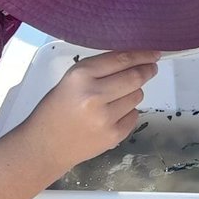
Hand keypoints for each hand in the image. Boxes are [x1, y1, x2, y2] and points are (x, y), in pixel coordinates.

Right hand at [20, 50, 160, 169]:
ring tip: (115, 98)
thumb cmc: (56, 110)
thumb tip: (133, 59)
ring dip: (132, 93)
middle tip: (150, 68)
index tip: (153, 53)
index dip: (142, 54)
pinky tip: (111, 116)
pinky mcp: (113, 135)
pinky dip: (128, 112)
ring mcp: (105, 117)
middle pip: (135, 77)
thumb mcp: (71, 80)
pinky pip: (134, 115)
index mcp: (80, 76)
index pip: (121, 59)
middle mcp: (94, 95)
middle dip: (147, 70)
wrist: (45, 146)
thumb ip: (99, 69)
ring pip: (137, 96)